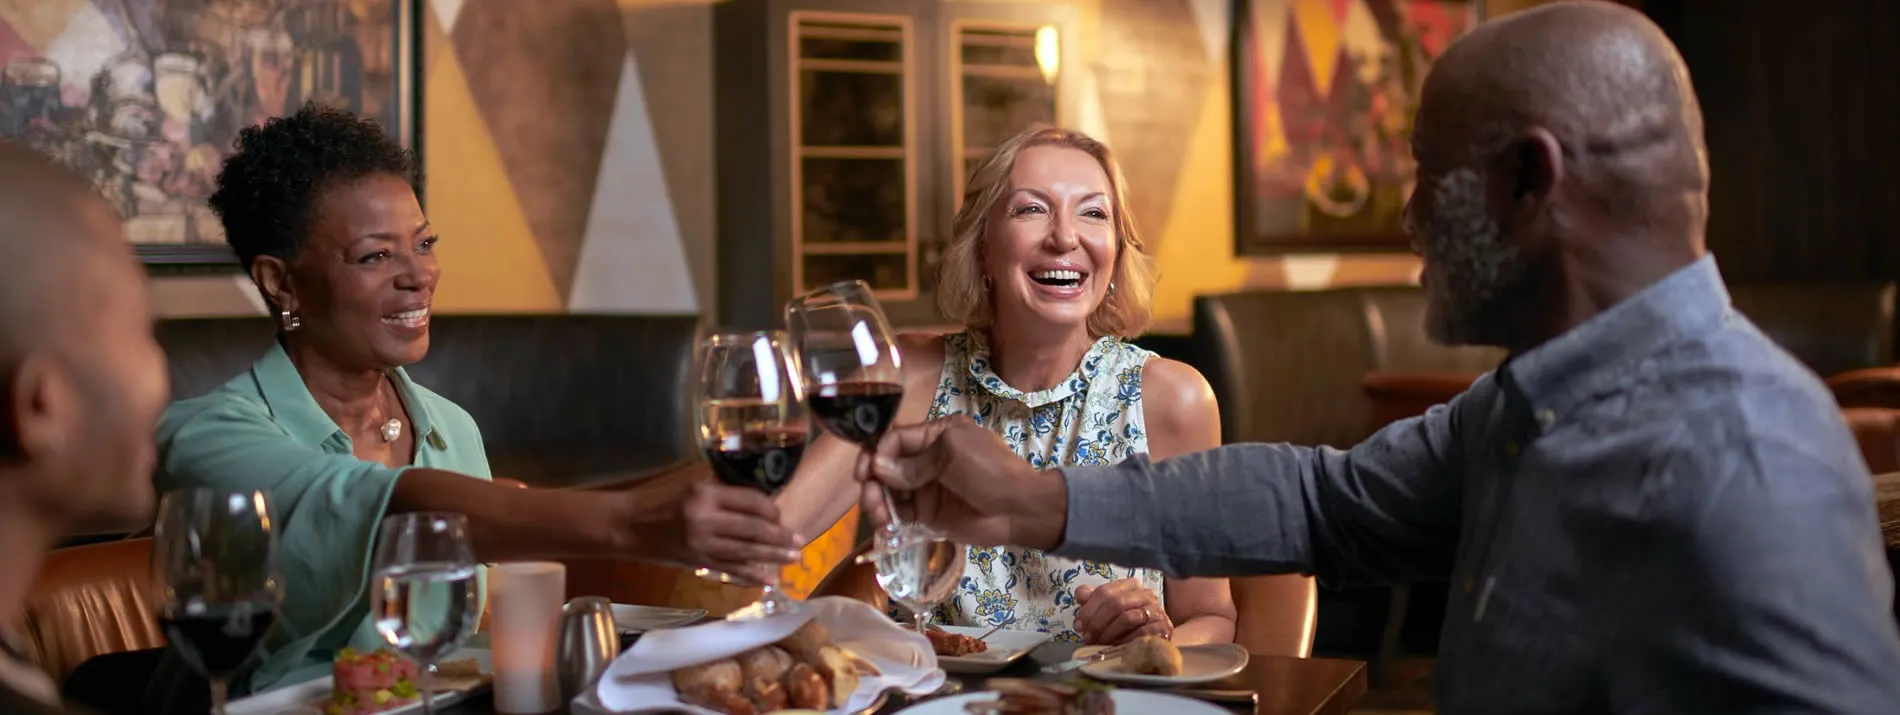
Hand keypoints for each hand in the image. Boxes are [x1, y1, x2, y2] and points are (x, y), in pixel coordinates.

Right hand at [621, 476, 800, 584]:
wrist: (629, 525)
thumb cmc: (660, 499)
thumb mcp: (692, 485)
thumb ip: (723, 491)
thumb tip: (759, 497)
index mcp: (705, 494)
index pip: (750, 501)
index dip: (771, 508)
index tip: (782, 513)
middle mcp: (706, 520)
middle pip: (753, 529)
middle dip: (780, 536)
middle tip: (800, 540)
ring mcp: (702, 544)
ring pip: (746, 552)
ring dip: (773, 557)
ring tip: (794, 558)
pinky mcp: (698, 562)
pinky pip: (731, 570)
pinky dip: (751, 575)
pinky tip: (768, 579)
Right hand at [856, 416, 1063, 548]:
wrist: (1019, 510)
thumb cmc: (991, 472)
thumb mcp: (954, 454)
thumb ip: (915, 462)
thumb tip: (878, 467)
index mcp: (935, 436)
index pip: (895, 440)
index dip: (876, 453)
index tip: (866, 471)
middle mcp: (927, 461)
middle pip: (887, 468)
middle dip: (873, 481)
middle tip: (870, 497)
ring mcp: (927, 489)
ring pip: (890, 493)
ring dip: (878, 502)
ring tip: (881, 516)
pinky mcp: (929, 516)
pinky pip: (901, 515)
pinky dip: (890, 520)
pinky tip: (887, 527)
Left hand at [1074, 579, 1171, 644]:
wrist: (1153, 641)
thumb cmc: (1125, 624)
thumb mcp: (1107, 610)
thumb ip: (1093, 600)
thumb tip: (1081, 594)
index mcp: (1131, 586)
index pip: (1105, 591)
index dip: (1088, 609)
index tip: (1078, 625)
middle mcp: (1146, 594)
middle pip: (1116, 603)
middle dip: (1097, 621)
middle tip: (1087, 636)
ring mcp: (1157, 610)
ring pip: (1128, 617)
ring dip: (1109, 632)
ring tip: (1099, 643)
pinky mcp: (1165, 628)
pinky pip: (1142, 633)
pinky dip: (1125, 641)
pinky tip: (1116, 647)